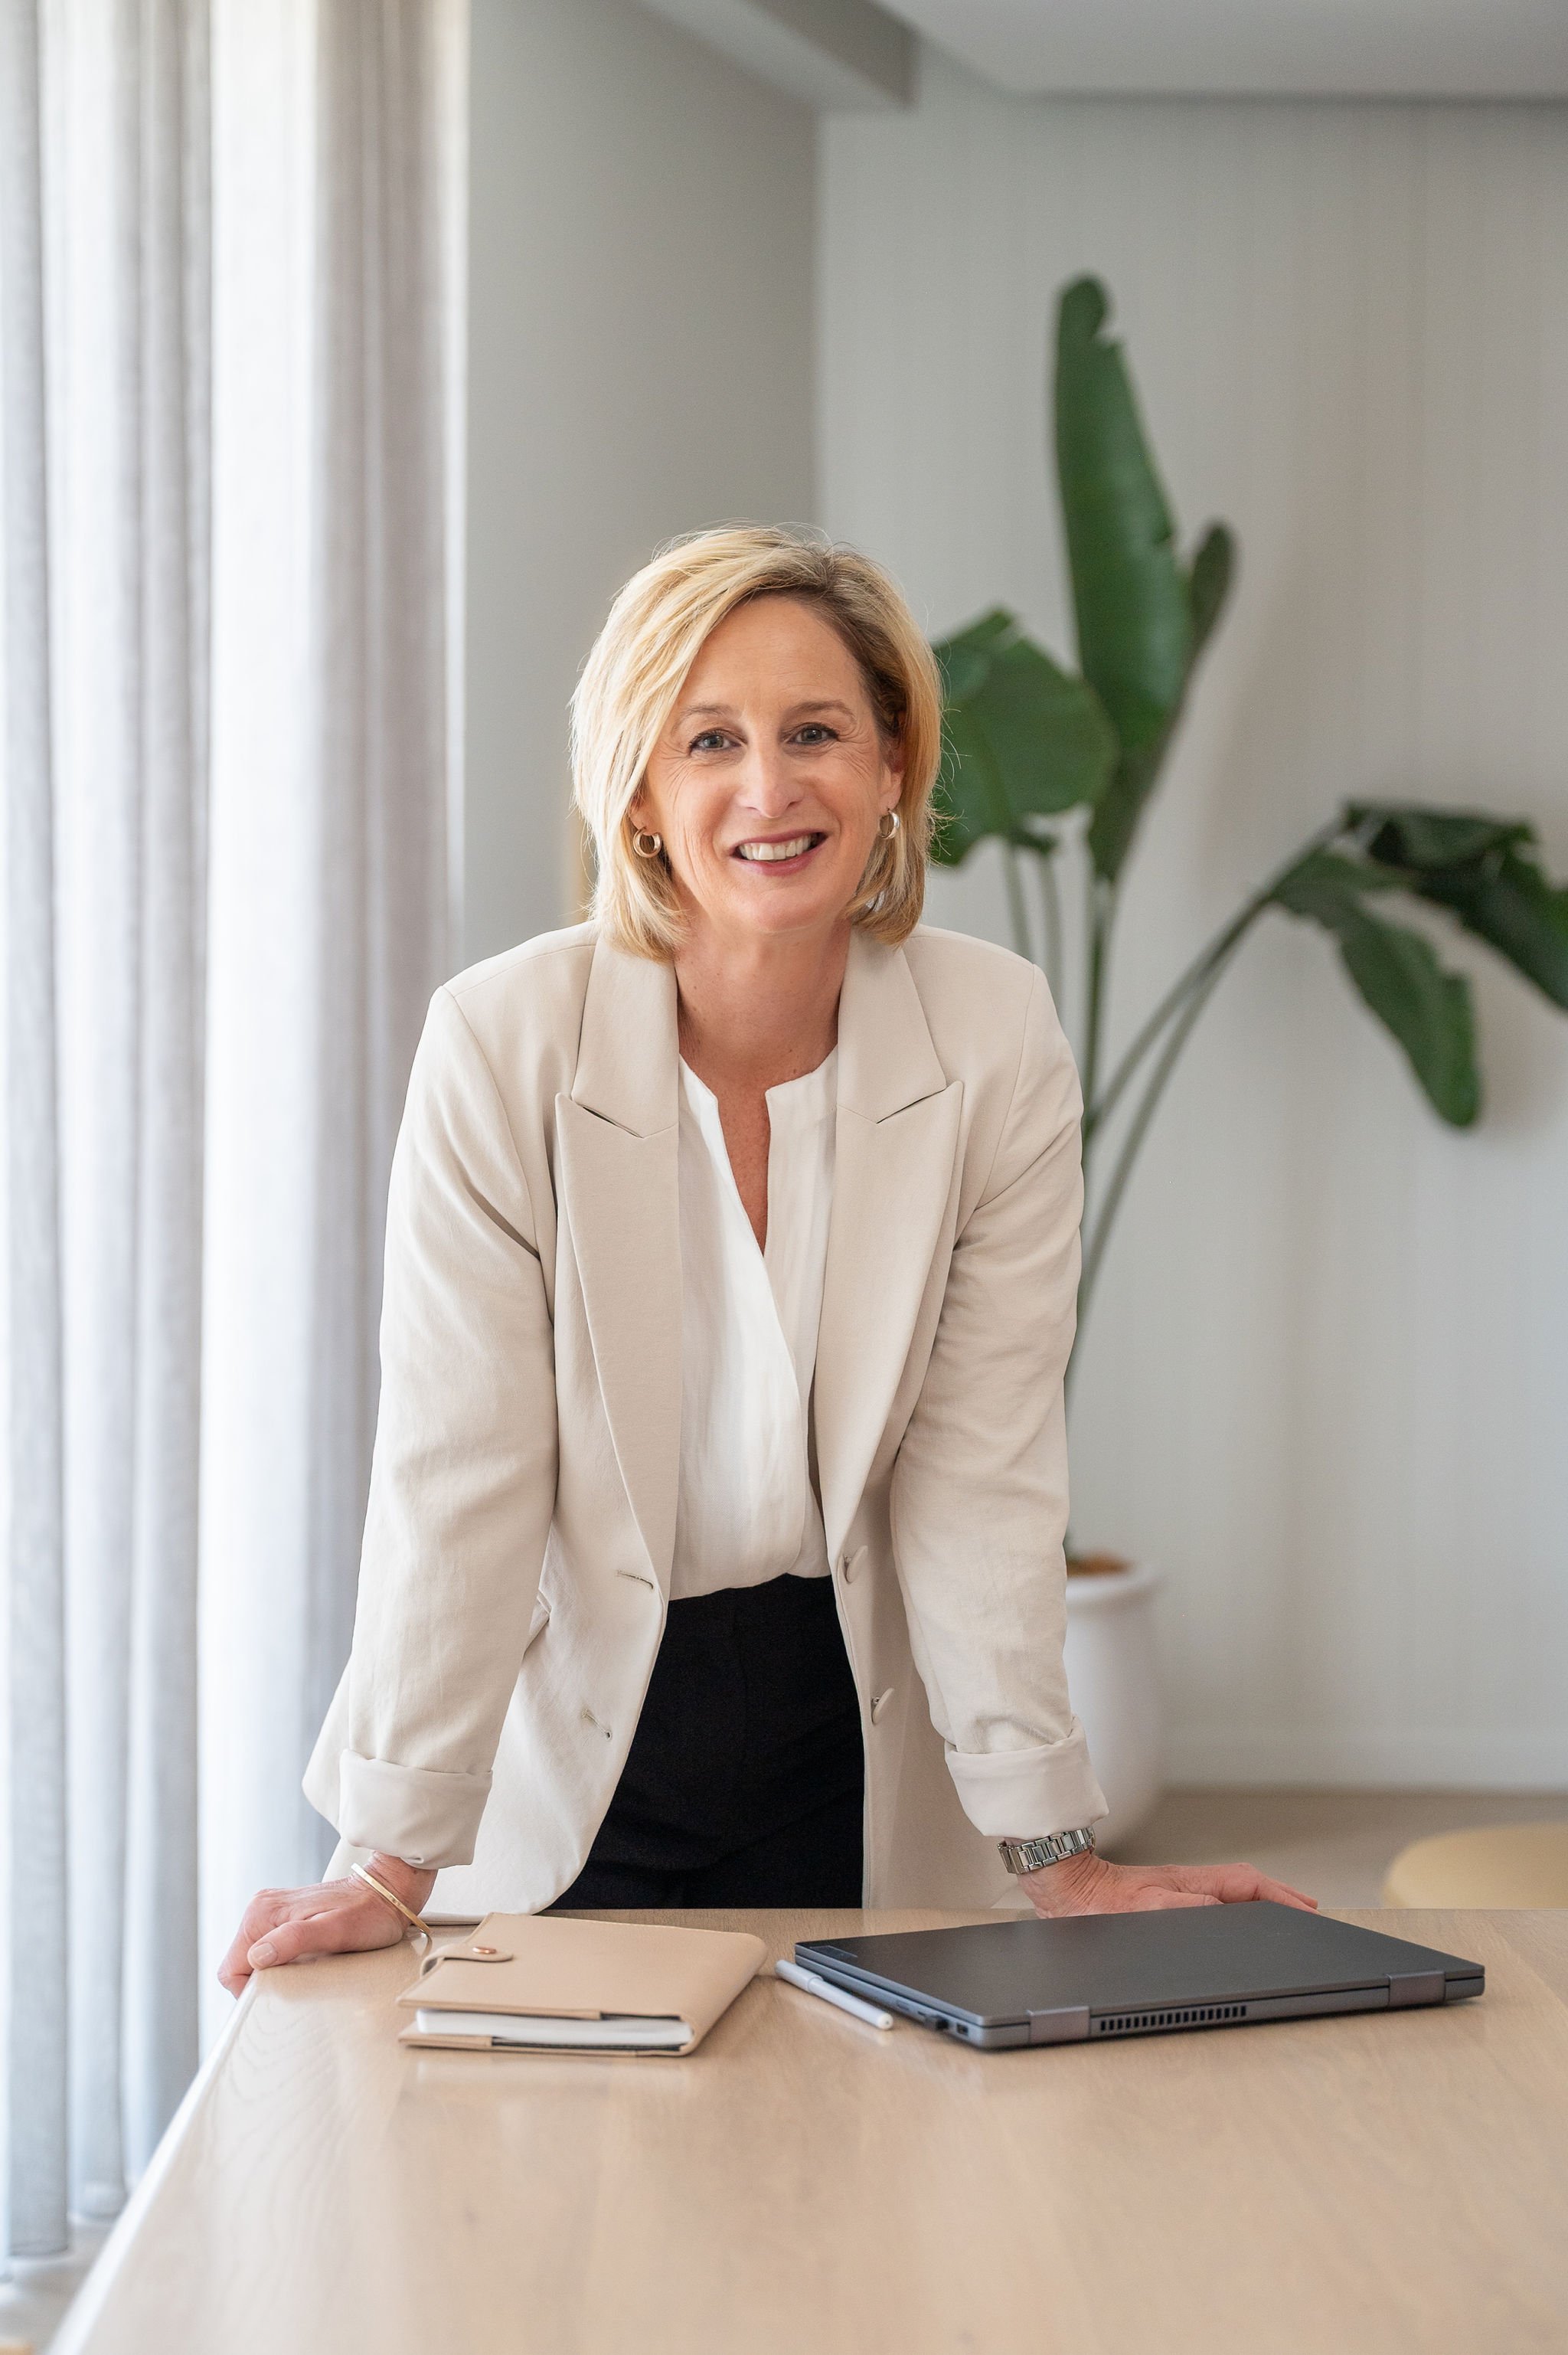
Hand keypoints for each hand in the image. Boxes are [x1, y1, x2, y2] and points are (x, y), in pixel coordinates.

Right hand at [217, 1853, 437, 1995]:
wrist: (387, 1892)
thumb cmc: (368, 1914)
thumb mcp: (335, 1931)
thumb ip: (294, 1940)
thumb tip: (257, 1957)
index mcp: (263, 1913)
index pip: (231, 1969)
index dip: (250, 1990)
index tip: (280, 1993)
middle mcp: (262, 1909)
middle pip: (241, 1964)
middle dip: (262, 1982)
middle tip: (298, 1982)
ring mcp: (273, 1911)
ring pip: (254, 1959)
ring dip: (273, 1972)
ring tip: (306, 1970)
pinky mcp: (285, 1917)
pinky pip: (269, 1949)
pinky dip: (282, 1962)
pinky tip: (307, 1961)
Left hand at [1019, 1849, 1318, 1918]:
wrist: (1058, 1888)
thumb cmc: (1093, 1904)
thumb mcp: (1145, 1910)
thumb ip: (1186, 1910)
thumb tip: (1225, 1914)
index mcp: (1188, 1883)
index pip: (1248, 1885)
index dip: (1281, 1897)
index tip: (1307, 1909)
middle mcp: (1185, 1885)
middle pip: (1245, 1886)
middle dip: (1279, 1897)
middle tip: (1307, 1911)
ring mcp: (1174, 1891)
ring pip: (1229, 1893)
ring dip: (1260, 1902)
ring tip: (1283, 1914)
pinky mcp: (1161, 1901)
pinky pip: (1212, 1903)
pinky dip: (1235, 1910)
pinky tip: (1234, 1922)